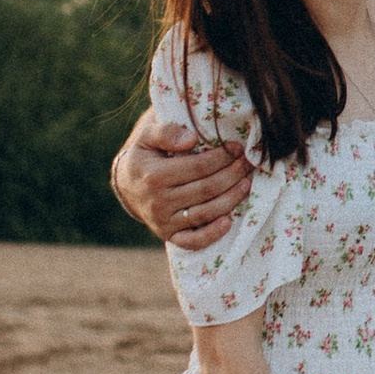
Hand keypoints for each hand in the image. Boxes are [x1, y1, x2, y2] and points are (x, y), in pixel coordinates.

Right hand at [116, 116, 252, 248]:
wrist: (126, 185)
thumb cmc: (144, 155)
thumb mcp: (147, 137)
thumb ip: (166, 132)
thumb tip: (191, 139)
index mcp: (153, 176)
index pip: (197, 167)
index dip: (222, 157)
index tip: (238, 148)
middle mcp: (158, 202)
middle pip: (206, 190)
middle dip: (232, 175)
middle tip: (248, 163)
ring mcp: (163, 222)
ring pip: (204, 213)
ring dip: (231, 199)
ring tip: (247, 183)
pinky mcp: (168, 236)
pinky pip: (192, 241)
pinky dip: (212, 234)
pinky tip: (229, 221)